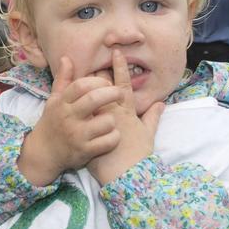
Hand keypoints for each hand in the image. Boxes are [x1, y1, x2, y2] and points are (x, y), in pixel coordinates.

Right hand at [18, 56, 123, 186]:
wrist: (43, 154)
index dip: (97, 81)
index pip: (81, 85)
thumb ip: (63, 79)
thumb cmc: (52, 123)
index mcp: (62, 103)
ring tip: (111, 120)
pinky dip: (114, 138)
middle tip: (119, 94)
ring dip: (113, 119)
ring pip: (106, 121)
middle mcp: (68, 118)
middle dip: (112, 93)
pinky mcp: (85, 152)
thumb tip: (66, 57)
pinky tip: (111, 135)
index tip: (107, 82)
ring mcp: (77, 135)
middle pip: (94, 99)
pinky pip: (108, 141)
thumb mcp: (54, 100)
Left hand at [86, 49, 163, 184]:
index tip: (116, 52)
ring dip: (82, 87)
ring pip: (87, 98)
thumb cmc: (139, 155)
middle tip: (91, 55)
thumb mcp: (148, 134)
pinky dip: (74, 106)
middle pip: (100, 88)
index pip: (123, 84)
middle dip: (96, 73)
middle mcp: (111, 113)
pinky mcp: (86, 133)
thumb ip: (153, 117)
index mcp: (127, 111)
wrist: (126, 176)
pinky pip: (78, 116)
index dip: (120, 68)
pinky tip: (67, 96)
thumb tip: (161, 103)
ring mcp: (97, 123)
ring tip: (77, 71)